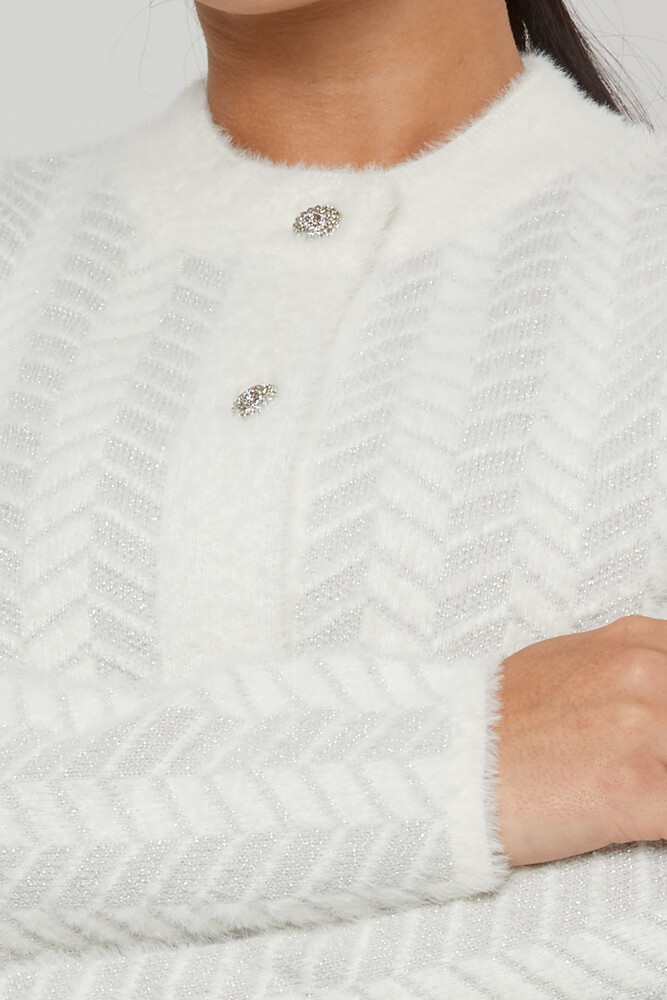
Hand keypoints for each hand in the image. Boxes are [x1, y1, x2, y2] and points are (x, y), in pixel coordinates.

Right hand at [495, 615, 666, 866]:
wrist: (445, 765)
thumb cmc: (498, 726)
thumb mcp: (571, 668)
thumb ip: (633, 677)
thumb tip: (661, 702)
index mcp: (635, 643)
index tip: (656, 745)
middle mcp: (646, 672)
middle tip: (646, 769)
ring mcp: (644, 725)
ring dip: (664, 785)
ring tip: (634, 795)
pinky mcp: (639, 786)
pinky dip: (663, 824)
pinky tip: (637, 823)